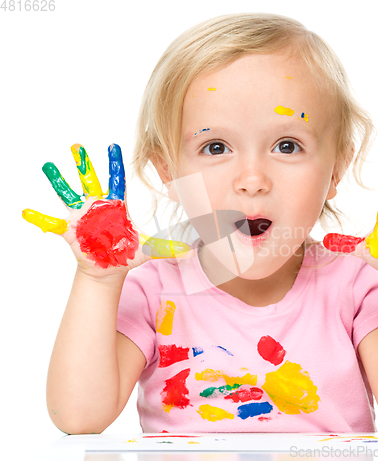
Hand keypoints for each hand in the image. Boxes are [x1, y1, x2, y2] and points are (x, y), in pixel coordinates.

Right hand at [22, 143, 190, 277]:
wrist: (109, 269)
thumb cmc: (126, 254)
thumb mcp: (147, 251)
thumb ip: (167, 248)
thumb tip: (193, 250)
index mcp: (116, 205)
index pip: (116, 180)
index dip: (115, 164)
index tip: (113, 146)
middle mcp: (97, 205)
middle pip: (90, 180)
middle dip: (84, 164)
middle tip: (77, 145)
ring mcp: (81, 216)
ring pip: (68, 194)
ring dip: (58, 180)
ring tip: (48, 165)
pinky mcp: (69, 231)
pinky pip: (52, 224)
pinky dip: (39, 219)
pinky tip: (26, 211)